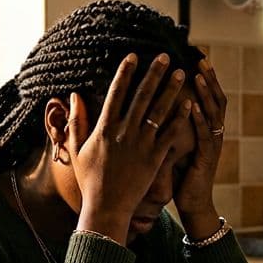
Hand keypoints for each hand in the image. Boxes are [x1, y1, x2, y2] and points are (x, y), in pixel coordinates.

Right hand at [67, 53, 190, 244]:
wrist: (106, 207)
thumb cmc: (90, 179)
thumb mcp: (77, 149)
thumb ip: (76, 121)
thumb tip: (73, 96)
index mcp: (104, 128)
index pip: (116, 93)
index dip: (126, 73)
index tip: (134, 56)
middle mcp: (124, 132)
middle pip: (141, 96)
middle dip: (154, 74)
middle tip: (166, 56)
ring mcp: (141, 144)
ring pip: (159, 111)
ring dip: (171, 90)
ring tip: (181, 74)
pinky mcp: (155, 158)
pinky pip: (170, 134)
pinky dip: (179, 118)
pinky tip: (188, 104)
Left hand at [174, 57, 226, 237]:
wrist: (192, 202)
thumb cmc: (180, 174)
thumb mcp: (173, 144)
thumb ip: (168, 124)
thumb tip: (151, 104)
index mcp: (203, 127)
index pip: (205, 95)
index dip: (203, 76)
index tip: (194, 56)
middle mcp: (211, 132)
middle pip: (214, 97)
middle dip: (208, 77)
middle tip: (200, 57)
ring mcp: (211, 144)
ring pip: (213, 113)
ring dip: (206, 93)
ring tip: (199, 74)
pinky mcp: (206, 158)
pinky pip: (205, 136)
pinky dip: (200, 120)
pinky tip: (193, 106)